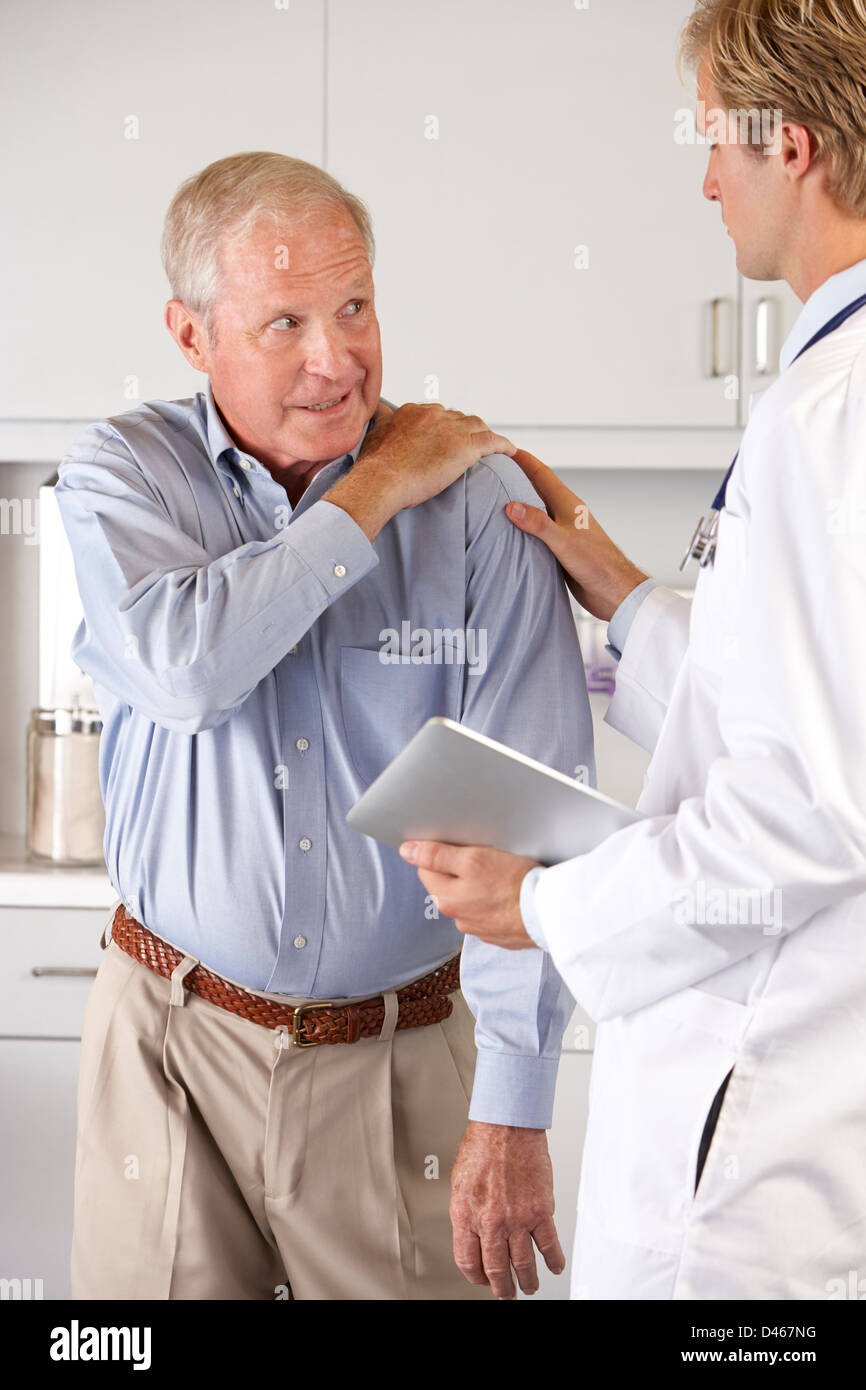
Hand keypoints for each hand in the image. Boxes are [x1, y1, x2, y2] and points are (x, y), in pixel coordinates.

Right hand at [325, 401, 515, 540]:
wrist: (381, 481)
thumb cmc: (374, 466)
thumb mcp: (374, 432)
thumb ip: (382, 419)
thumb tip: (379, 410)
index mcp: (414, 411)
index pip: (437, 414)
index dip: (445, 427)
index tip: (447, 438)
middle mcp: (435, 414)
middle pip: (459, 418)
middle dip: (465, 430)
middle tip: (469, 445)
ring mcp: (452, 429)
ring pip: (477, 427)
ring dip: (484, 436)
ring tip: (491, 447)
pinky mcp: (466, 447)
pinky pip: (493, 441)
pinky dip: (503, 446)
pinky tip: (510, 452)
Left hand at [399, 840, 537, 948]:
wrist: (551, 913)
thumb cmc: (514, 884)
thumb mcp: (473, 860)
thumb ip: (437, 856)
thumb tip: (407, 851)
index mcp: (446, 900)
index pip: (426, 869)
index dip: (439, 852)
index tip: (457, 844)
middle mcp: (459, 919)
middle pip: (448, 885)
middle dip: (460, 870)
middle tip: (483, 857)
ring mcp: (480, 929)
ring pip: (470, 899)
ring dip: (478, 887)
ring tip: (501, 875)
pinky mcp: (500, 934)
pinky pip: (490, 912)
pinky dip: (495, 901)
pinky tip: (510, 892)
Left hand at [450, 1121, 565, 1297]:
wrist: (507, 1126)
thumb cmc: (483, 1145)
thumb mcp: (460, 1182)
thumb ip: (467, 1211)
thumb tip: (473, 1233)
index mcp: (466, 1214)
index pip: (468, 1260)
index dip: (476, 1276)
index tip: (482, 1279)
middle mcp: (490, 1222)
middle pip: (495, 1268)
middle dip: (501, 1287)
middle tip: (506, 1294)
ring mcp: (517, 1219)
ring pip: (523, 1264)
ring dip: (527, 1280)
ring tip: (529, 1287)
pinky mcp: (540, 1211)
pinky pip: (548, 1245)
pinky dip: (553, 1260)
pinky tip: (553, 1266)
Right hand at [506, 446, 647, 621]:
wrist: (614, 591)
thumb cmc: (597, 565)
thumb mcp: (564, 542)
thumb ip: (538, 524)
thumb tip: (511, 506)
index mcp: (568, 505)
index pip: (542, 474)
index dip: (524, 460)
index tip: (505, 448)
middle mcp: (564, 514)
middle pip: (537, 488)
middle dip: (517, 476)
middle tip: (496, 469)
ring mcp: (563, 531)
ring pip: (537, 510)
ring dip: (520, 502)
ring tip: (497, 496)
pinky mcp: (561, 549)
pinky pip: (538, 532)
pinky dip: (524, 527)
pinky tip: (512, 532)